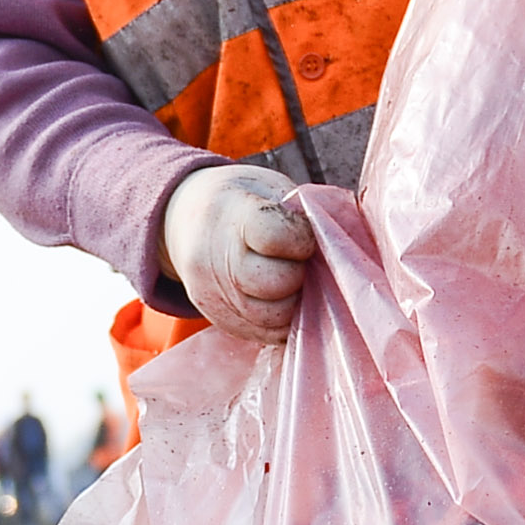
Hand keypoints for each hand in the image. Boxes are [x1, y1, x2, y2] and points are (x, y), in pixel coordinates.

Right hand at [162, 164, 319, 339]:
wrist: (185, 219)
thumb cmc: (243, 201)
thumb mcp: (267, 188)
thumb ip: (301, 213)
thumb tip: (340, 245)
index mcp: (231, 216)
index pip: (275, 236)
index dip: (302, 239)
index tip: (306, 235)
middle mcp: (215, 260)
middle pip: (276, 283)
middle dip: (300, 274)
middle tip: (302, 262)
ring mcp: (214, 297)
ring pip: (274, 317)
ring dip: (297, 302)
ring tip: (297, 281)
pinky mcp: (221, 322)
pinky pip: (268, 335)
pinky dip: (287, 321)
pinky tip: (287, 298)